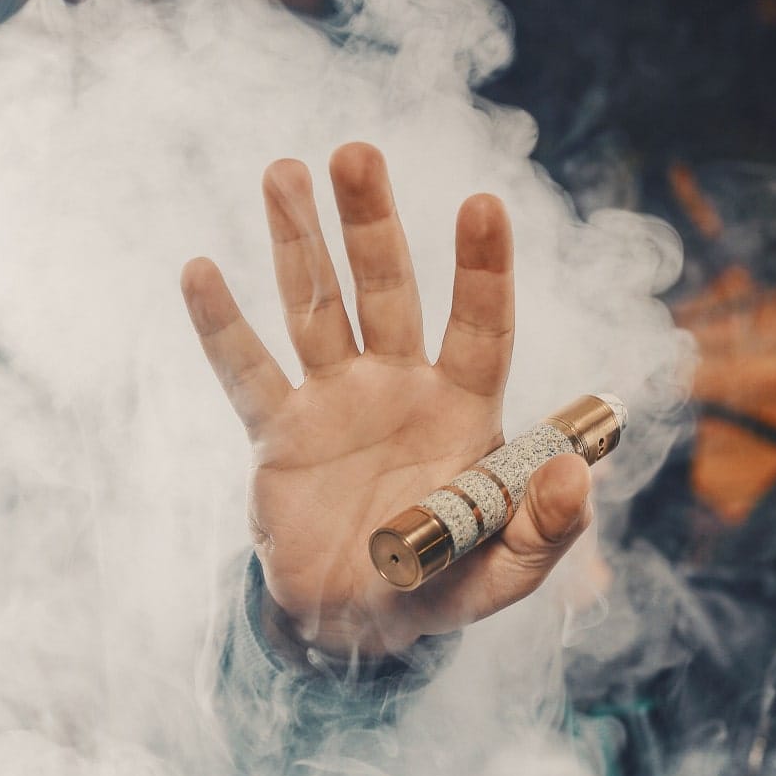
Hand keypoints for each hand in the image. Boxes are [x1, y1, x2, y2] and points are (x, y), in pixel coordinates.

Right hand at [180, 142, 592, 659]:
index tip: (481, 202)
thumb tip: (577, 475)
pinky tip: (199, 271)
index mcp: (461, 410)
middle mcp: (399, 386)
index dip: (481, 269)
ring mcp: (335, 401)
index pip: (480, 326)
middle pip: (388, 289)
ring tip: (282, 171)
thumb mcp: (501, 575)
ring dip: (298, 242)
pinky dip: (221, 327)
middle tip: (356, 152)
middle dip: (371, 222)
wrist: (355, 623)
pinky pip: (246, 372)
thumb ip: (544, 530)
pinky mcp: (279, 433)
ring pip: (316, 308)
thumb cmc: (440, 585)